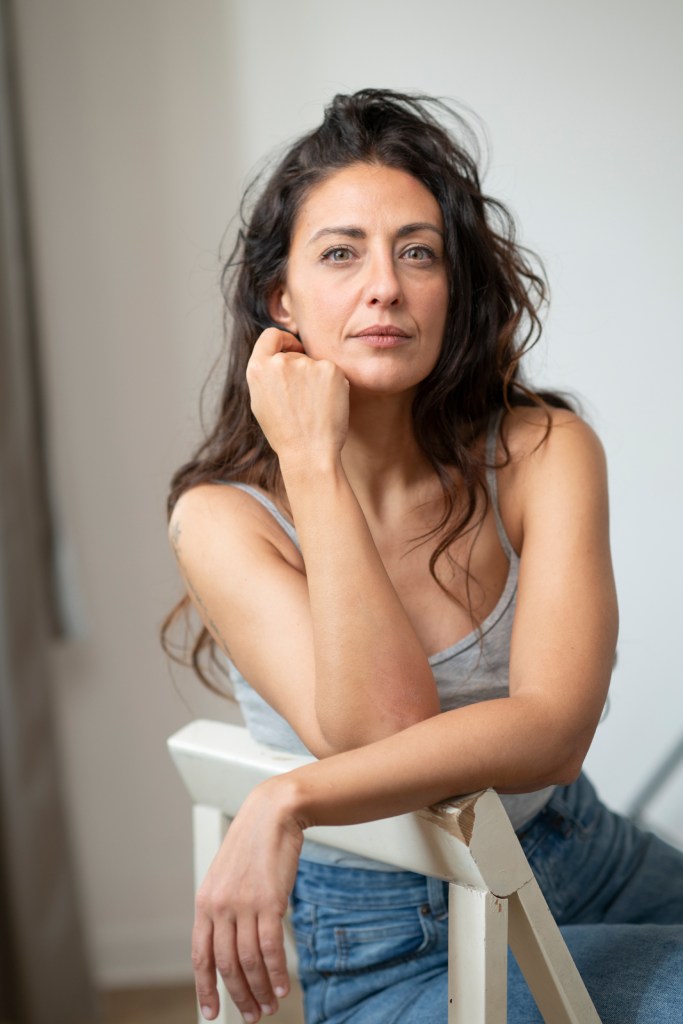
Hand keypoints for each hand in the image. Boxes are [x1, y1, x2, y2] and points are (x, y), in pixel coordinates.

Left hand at [192, 779, 303, 1021]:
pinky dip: (276, 973)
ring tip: (269, 1006)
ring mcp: (244, 904)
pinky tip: (282, 987)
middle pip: (226, 965)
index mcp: (205, 903)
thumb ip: (224, 909)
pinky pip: (271, 948)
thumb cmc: (253, 844)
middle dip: (239, 996)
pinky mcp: (270, 901)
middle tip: (252, 1015)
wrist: (272, 814)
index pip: (201, 957)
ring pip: (249, 962)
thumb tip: (229, 946)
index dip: (205, 989)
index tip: (211, 1012)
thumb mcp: (226, 877)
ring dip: (260, 990)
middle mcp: (220, 907)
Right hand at [246, 328, 348, 461]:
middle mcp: (280, 362)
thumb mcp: (261, 401)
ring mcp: (306, 364)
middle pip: (295, 355)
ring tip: (313, 408)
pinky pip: (332, 372)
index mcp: (258, 368)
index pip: (271, 336)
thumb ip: (267, 374)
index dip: (283, 340)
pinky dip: (332, 386)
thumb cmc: (285, 433)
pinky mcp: (330, 370)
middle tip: (302, 402)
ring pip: (314, 365)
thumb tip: (281, 354)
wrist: (309, 453)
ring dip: (316, 381)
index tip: (291, 349)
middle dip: (300, 372)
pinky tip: (327, 405)